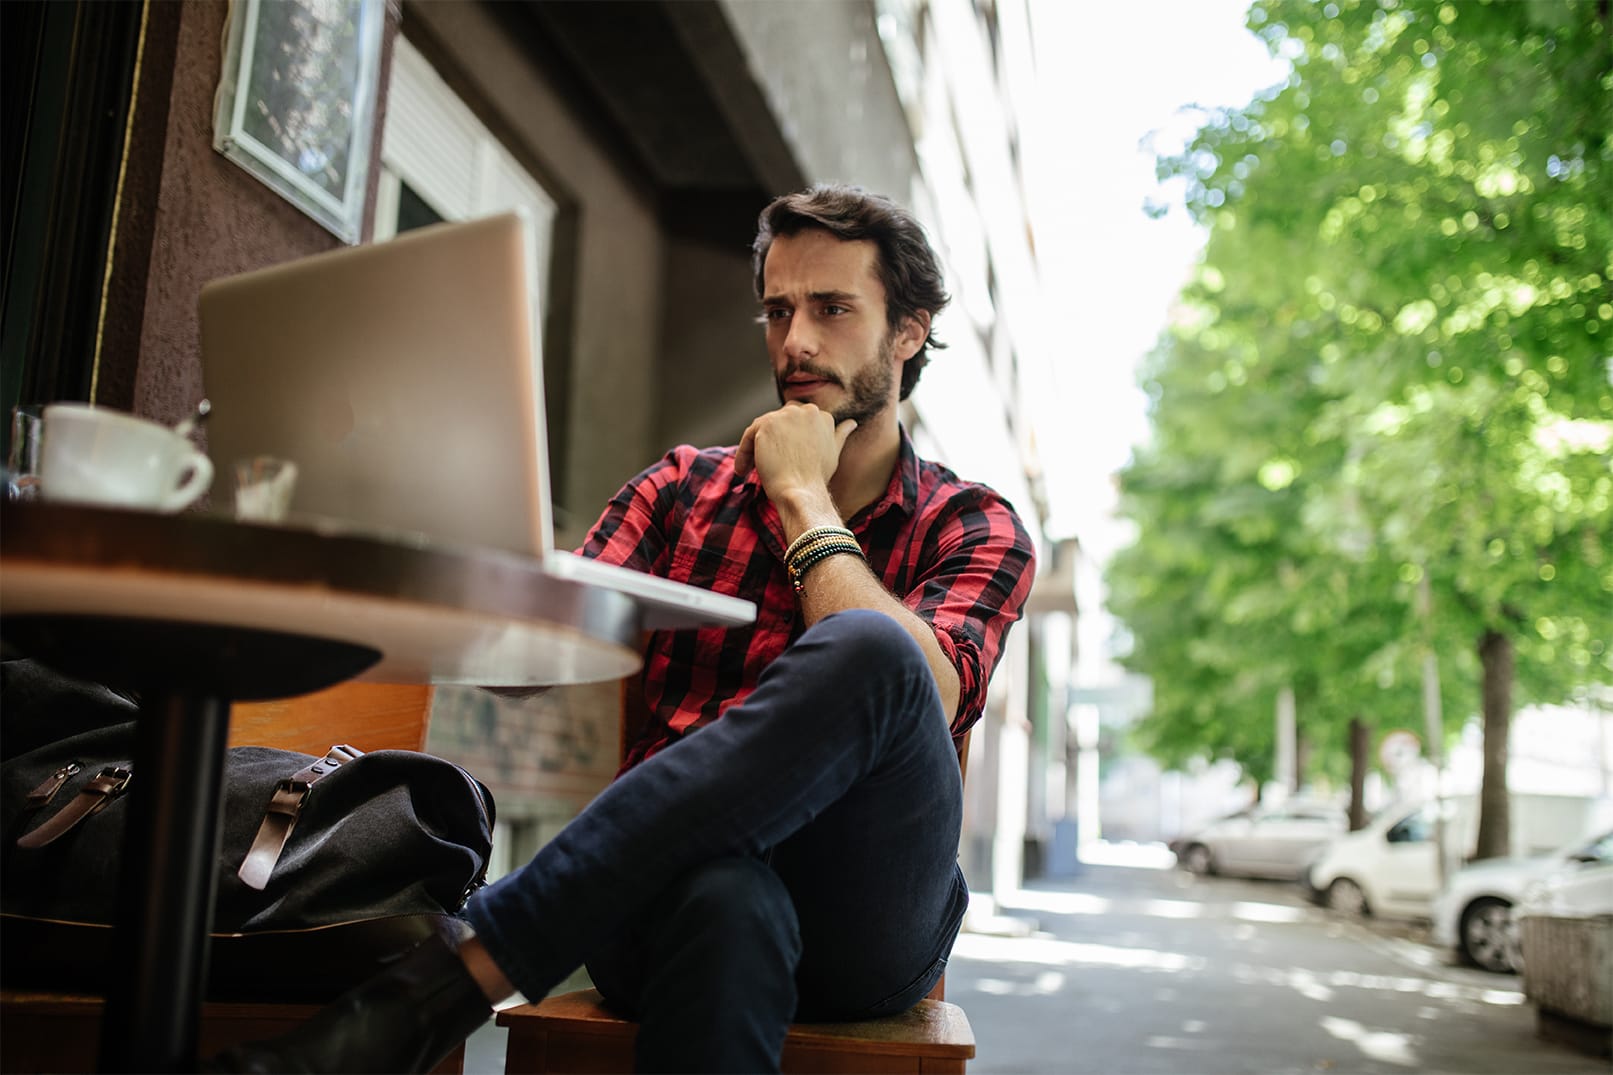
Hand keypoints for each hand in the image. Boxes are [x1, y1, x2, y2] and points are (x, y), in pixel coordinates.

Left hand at [733, 404, 856, 501]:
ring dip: (755, 448)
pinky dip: (743, 453)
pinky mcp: (766, 425)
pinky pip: (748, 436)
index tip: (783, 457)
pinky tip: (743, 471)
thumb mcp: (834, 452)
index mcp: (822, 415)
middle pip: (779, 420)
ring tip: (752, 469)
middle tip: (767, 462)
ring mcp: (785, 416)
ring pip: (762, 428)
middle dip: (772, 439)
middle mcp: (805, 410)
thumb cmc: (817, 478)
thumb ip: (840, 434)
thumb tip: (852, 423)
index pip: (796, 420)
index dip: (787, 439)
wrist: (803, 492)